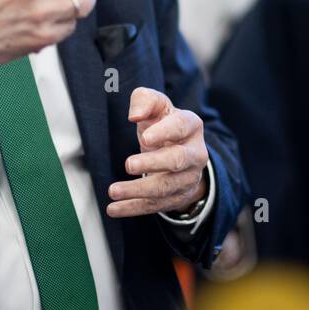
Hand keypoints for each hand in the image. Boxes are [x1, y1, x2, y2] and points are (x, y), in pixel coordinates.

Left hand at [107, 87, 209, 217]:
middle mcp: (195, 153)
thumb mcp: (156, 106)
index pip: (181, 127)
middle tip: (128, 164)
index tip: (144, 137)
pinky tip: (114, 208)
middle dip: (152, 163)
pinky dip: (133, 208)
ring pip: (166, 187)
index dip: (164, 132)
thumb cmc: (162, 124)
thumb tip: (135, 115)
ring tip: (113, 190)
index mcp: (191, 125)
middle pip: (177, 160)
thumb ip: (145, 100)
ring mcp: (188, 178)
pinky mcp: (178, 196)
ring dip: (138, 190)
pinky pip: (155, 205)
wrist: (178, 151)